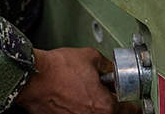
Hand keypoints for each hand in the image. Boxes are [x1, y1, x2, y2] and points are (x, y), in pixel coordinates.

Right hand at [14, 48, 140, 113]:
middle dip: (111, 102)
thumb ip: (108, 66)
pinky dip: (78, 108)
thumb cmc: (57, 69)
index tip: (132, 102)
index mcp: (105, 106)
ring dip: (93, 105)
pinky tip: (71, 96)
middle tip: (105, 91)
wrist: (32, 78)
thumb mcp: (90, 57)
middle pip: (112, 113)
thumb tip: (112, 71)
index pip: (130, 111)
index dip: (132, 103)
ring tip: (83, 91)